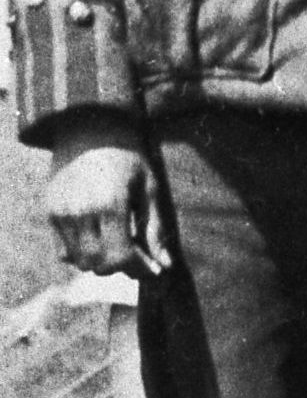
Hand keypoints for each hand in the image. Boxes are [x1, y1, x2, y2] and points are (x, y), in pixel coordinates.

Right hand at [47, 115, 170, 278]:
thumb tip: (165, 265)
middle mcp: (80, 211)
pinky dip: (80, 254)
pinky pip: (63, 251)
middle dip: (120, 267)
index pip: (120, 257)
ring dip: (100, 262)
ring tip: (117, 244)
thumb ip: (154, 229)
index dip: (138, 268)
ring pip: (79, 261)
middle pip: (98, 265)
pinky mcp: (49, 213)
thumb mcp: (149, 188)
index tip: (152, 268)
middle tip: (136, 256)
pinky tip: (97, 239)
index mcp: (110, 204)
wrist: (89, 128)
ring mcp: (60, 213)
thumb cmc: (127, 157)